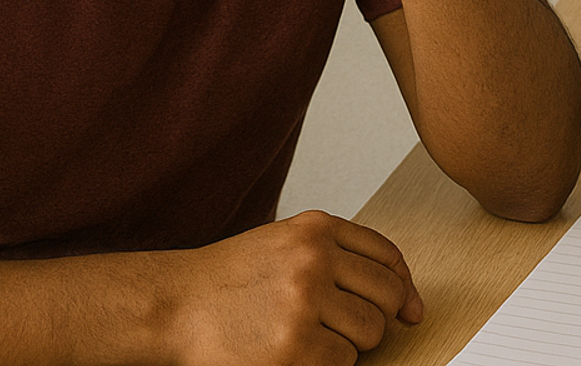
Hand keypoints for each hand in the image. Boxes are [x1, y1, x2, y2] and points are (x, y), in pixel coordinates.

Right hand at [171, 210, 422, 365]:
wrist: (172, 306)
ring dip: (348, 344)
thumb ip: (339, 258)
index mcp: (315, 229)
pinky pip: (343, 362)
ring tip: (309, 338)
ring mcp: (305, 303)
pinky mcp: (296, 347)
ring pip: (370, 332)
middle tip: (339, 328)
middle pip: (387, 296)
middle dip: (374, 319)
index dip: (402, 287)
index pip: (387, 256)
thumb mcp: (284, 244)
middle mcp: (315, 259)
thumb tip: (409, 303)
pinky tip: (295, 354)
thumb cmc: (228, 282)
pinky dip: (326, 365)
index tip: (406, 309)